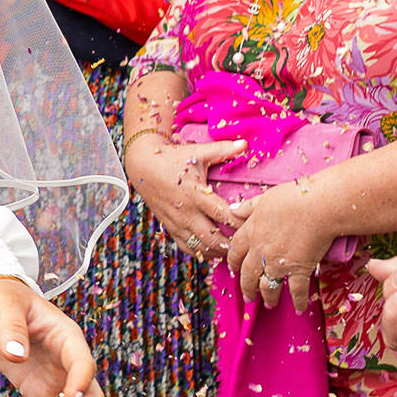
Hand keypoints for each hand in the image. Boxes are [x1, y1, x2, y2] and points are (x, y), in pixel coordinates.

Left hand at [0, 275, 107, 396]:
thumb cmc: (3, 300)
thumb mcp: (5, 306)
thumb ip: (12, 328)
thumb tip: (16, 354)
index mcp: (67, 337)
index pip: (82, 361)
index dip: (80, 380)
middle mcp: (67, 361)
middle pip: (88, 393)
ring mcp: (55, 378)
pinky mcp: (38, 390)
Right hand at [124, 132, 242, 259]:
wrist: (142, 166)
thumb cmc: (172, 158)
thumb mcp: (198, 153)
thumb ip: (223, 150)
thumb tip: (245, 143)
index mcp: (196, 194)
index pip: (224, 216)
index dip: (241, 223)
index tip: (255, 223)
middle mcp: (186, 212)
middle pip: (213, 239)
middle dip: (232, 244)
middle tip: (247, 243)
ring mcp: (176, 222)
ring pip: (200, 247)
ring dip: (218, 251)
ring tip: (234, 249)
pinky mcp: (169, 227)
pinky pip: (186, 247)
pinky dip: (201, 252)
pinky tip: (214, 250)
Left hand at [227, 176, 334, 312]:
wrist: (318, 206)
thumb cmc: (293, 197)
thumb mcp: (264, 198)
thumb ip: (248, 207)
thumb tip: (233, 210)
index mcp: (251, 231)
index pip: (235, 251)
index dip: (233, 262)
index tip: (234, 269)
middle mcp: (260, 250)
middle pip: (248, 273)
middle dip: (246, 287)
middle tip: (248, 297)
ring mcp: (278, 262)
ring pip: (267, 285)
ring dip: (267, 297)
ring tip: (269, 304)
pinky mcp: (298, 269)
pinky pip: (296, 290)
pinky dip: (298, 301)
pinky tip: (300, 308)